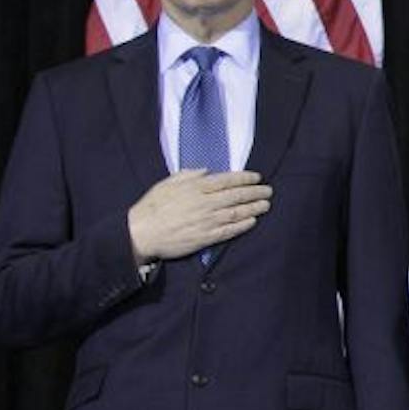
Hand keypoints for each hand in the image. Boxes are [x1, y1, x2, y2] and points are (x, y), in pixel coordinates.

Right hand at [126, 170, 271, 261]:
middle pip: (237, 196)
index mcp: (196, 188)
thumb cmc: (152, 206)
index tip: (257, 177)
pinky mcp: (205, 238)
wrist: (140, 233)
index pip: (228, 180)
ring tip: (266, 205)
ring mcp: (206, 221)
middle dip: (255, 192)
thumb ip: (189, 175)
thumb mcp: (168, 183)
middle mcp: (205, 203)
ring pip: (236, 213)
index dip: (245, 178)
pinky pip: (229, 231)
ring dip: (254, 208)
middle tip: (268, 191)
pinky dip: (243, 225)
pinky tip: (253, 221)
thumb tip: (207, 171)